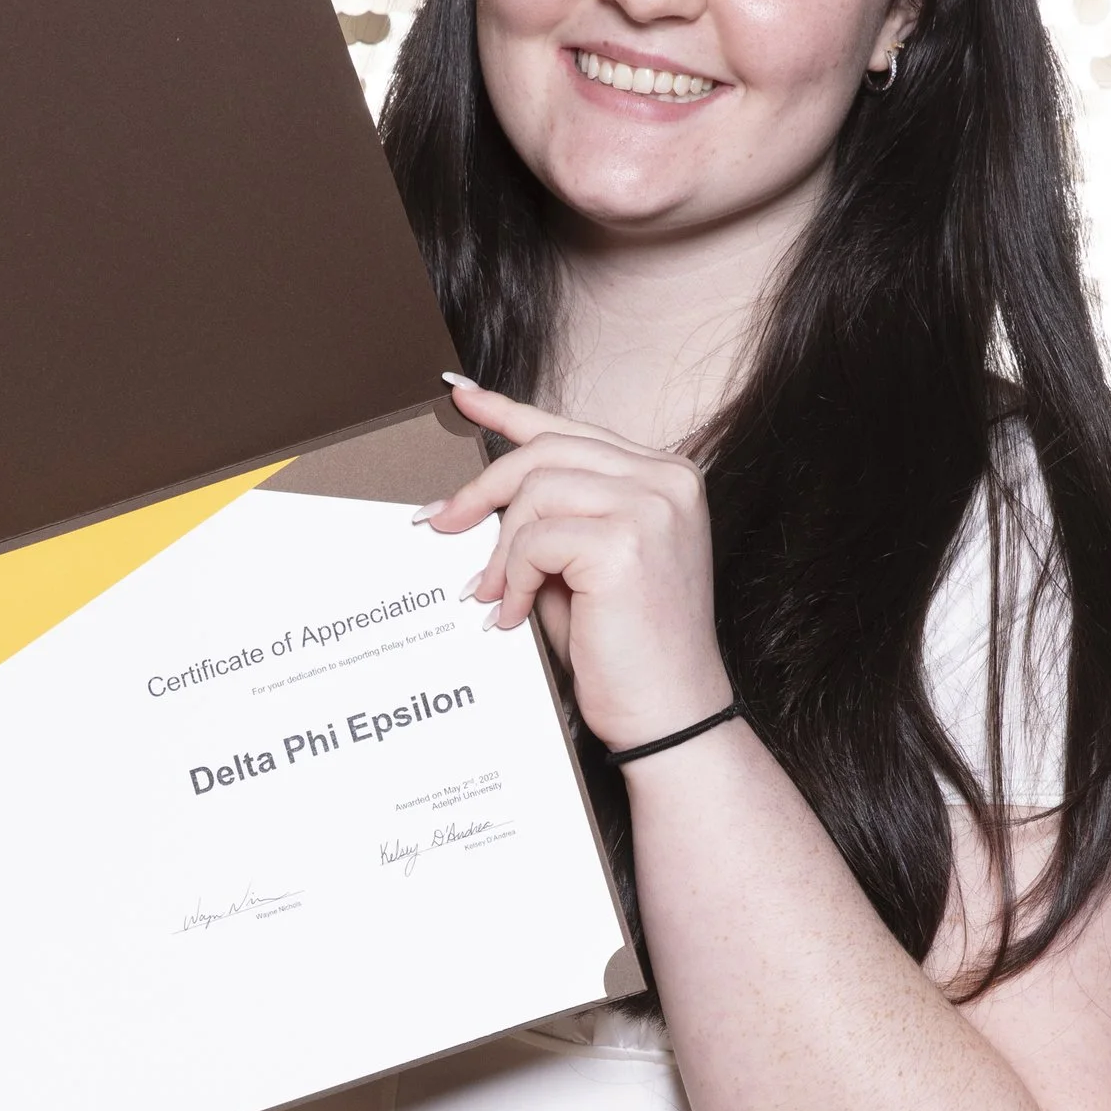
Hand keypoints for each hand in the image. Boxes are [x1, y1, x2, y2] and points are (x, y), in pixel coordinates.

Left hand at [425, 378, 732, 753]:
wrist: (670, 716)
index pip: (572, 431)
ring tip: (492, 595)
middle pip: (545, 451)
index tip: (460, 395)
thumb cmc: (627, 650)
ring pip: (535, 491)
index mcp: (665, 476)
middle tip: (440, 524)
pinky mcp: (628, 540)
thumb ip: (548, 519)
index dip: (509, 411)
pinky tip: (516, 613)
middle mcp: (667, 479)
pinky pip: (536, 538)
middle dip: (483, 489)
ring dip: (501, 550)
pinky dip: (513, 577)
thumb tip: (475, 496)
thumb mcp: (582, 567)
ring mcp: (652, 504)